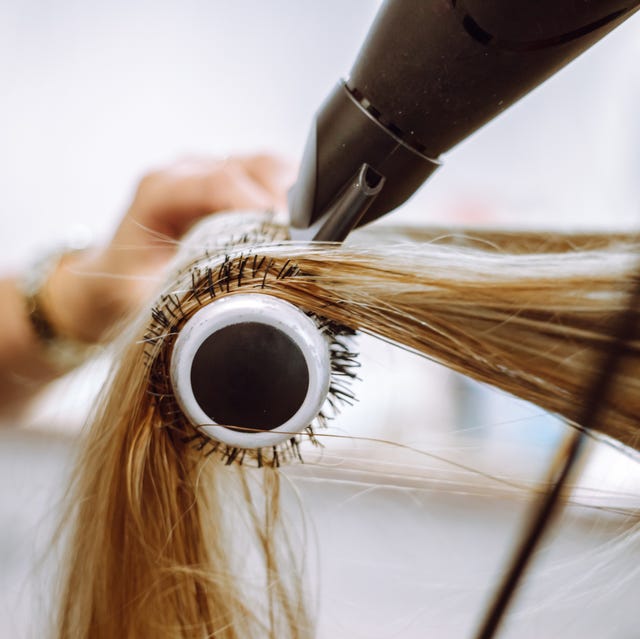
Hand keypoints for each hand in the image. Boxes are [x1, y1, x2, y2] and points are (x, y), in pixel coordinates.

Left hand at [43, 154, 294, 341]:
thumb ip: (187, 299)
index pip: (221, 183)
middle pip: (251, 167)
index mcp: (160, 194)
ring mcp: (205, 172)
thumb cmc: (125, 289)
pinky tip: (298, 224)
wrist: (109, 279)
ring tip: (308, 234)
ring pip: (265, 166)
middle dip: (286, 201)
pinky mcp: (223, 181)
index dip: (260, 206)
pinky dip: (288, 196)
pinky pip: (266, 175)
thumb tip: (236, 311)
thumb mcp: (147, 301)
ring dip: (292, 196)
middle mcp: (184, 173)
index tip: (289, 237)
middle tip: (306, 241)